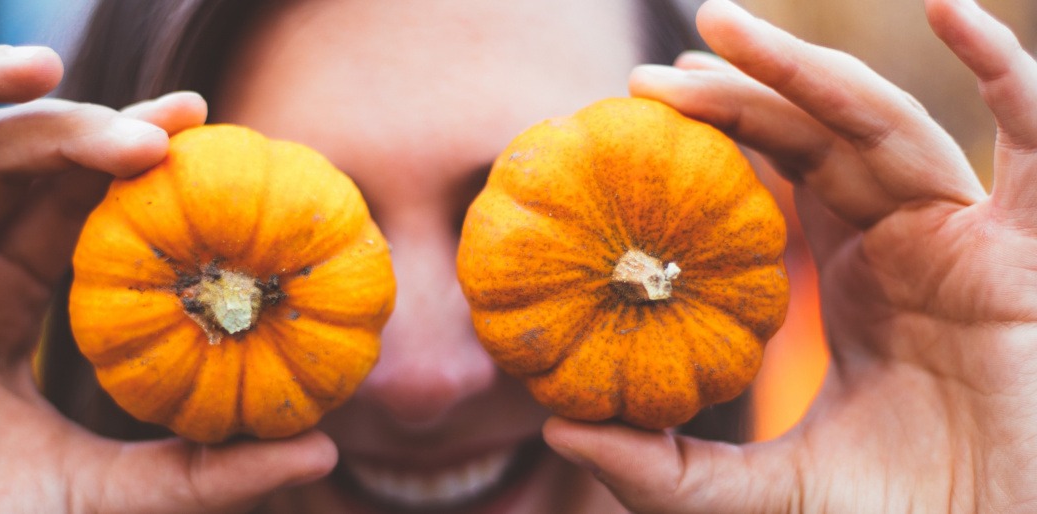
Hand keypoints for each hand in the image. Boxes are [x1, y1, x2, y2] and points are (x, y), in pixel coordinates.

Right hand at [0, 44, 334, 512]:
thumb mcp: (90, 494)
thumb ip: (197, 475)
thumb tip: (323, 446)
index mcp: (13, 303)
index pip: (98, 224)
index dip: (160, 194)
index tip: (239, 173)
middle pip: (52, 172)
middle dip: (126, 138)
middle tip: (203, 124)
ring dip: (68, 122)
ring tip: (151, 135)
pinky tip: (30, 70)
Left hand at [544, 0, 1036, 510]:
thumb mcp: (747, 496)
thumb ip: (658, 469)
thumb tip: (554, 427)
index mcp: (852, 273)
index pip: (779, 170)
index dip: (718, 130)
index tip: (634, 108)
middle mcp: (906, 239)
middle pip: (819, 131)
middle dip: (741, 85)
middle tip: (648, 72)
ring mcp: (968, 238)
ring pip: (886, 121)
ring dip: (807, 66)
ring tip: (718, 27)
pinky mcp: (1028, 254)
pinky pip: (1036, 142)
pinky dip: (1007, 71)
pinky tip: (954, 9)